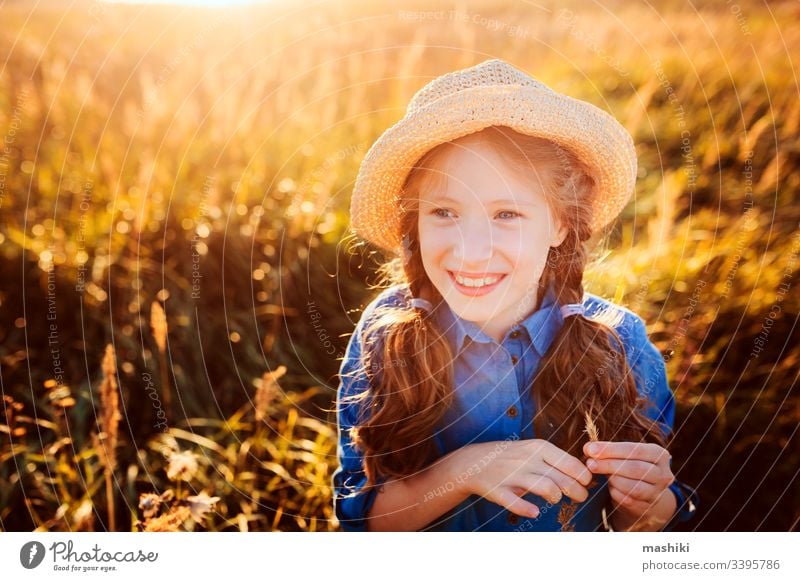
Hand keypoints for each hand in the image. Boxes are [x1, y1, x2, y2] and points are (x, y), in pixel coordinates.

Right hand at [455, 439, 592, 517]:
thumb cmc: (511, 457)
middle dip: (577, 492)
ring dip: (556, 497)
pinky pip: (516, 503)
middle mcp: (528, 460)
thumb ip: (556, 460)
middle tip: (580, 497)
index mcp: (539, 447)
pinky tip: (534, 512)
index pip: (571, 464)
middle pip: (563, 479)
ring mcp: (513, 475)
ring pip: (546, 488)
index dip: (584, 477)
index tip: (585, 483)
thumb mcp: (533, 450)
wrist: (474, 461)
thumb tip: (584, 473)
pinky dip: (527, 509)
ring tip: (557, 499)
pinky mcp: (500, 490)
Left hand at [583, 441, 674, 518]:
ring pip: (633, 487)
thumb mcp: (624, 455)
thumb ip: (608, 451)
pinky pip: (628, 501)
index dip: (611, 449)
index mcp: (659, 454)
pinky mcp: (648, 507)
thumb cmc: (629, 466)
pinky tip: (609, 487)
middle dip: (609, 465)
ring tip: (600, 474)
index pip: (635, 450)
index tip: (590, 449)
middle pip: (635, 469)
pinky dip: (616, 493)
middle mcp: (663, 474)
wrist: (642, 493)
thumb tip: (588, 448)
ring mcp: (657, 493)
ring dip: (613, 480)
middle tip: (590, 463)